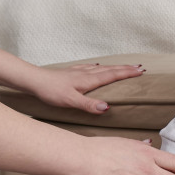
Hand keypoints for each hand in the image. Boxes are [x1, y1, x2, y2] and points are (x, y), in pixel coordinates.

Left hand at [29, 63, 145, 113]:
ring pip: (101, 68)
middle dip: (125, 69)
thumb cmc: (50, 91)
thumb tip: (107, 107)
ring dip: (114, 67)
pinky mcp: (71, 72)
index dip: (127, 73)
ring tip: (124, 66)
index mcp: (89, 80)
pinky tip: (96, 66)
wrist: (33, 80)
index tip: (141, 71)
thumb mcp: (70, 101)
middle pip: (110, 70)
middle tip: (139, 67)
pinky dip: (98, 67)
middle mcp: (86, 73)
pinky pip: (90, 68)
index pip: (112, 76)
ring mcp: (78, 72)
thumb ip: (89, 105)